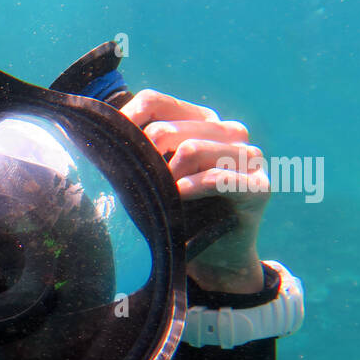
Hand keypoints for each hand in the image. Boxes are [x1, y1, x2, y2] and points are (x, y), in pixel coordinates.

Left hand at [121, 90, 270, 293]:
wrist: (213, 257)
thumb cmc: (176, 214)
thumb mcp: (153, 179)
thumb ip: (138, 154)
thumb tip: (100, 136)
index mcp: (201, 121)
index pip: (153, 101)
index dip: (126, 121)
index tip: (109, 150)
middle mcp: (228, 132)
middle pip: (166, 129)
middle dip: (145, 160)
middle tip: (139, 189)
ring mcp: (249, 156)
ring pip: (191, 149)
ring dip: (167, 179)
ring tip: (162, 199)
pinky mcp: (259, 186)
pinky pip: (217, 178)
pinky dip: (191, 189)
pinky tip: (179, 199)